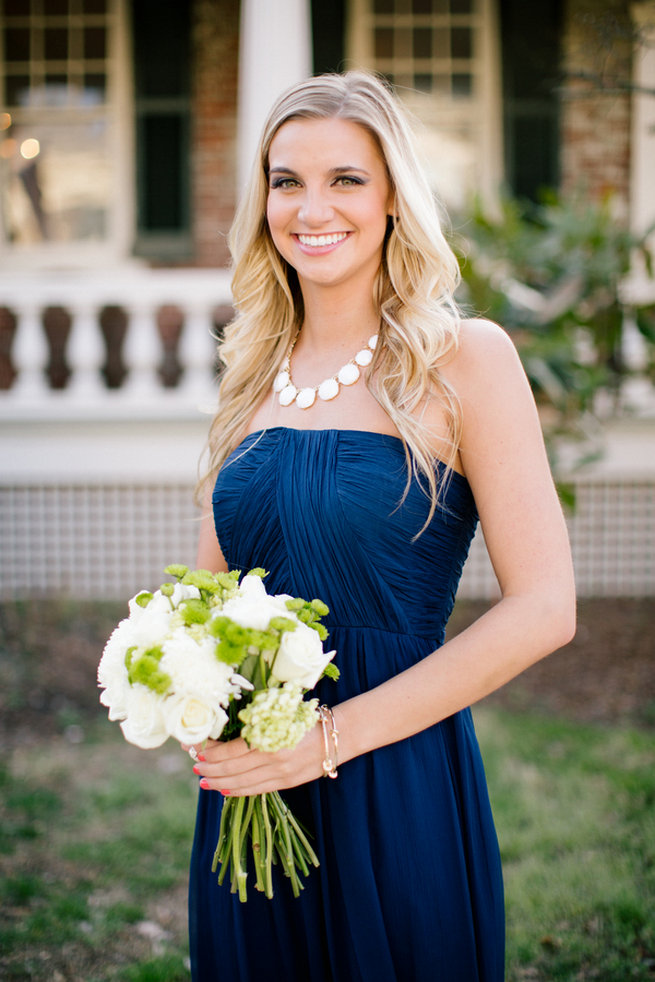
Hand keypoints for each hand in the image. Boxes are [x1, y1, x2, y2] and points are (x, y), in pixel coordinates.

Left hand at [182, 724, 324, 795]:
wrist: (336, 736)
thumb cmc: (307, 718)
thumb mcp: (281, 715)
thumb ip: (258, 724)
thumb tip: (227, 730)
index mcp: (271, 737)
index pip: (233, 750)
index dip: (213, 752)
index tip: (198, 750)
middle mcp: (274, 758)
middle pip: (233, 768)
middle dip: (211, 769)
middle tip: (194, 767)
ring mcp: (281, 773)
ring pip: (242, 782)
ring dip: (219, 783)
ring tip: (203, 781)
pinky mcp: (287, 783)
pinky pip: (257, 790)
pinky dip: (238, 791)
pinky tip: (224, 790)